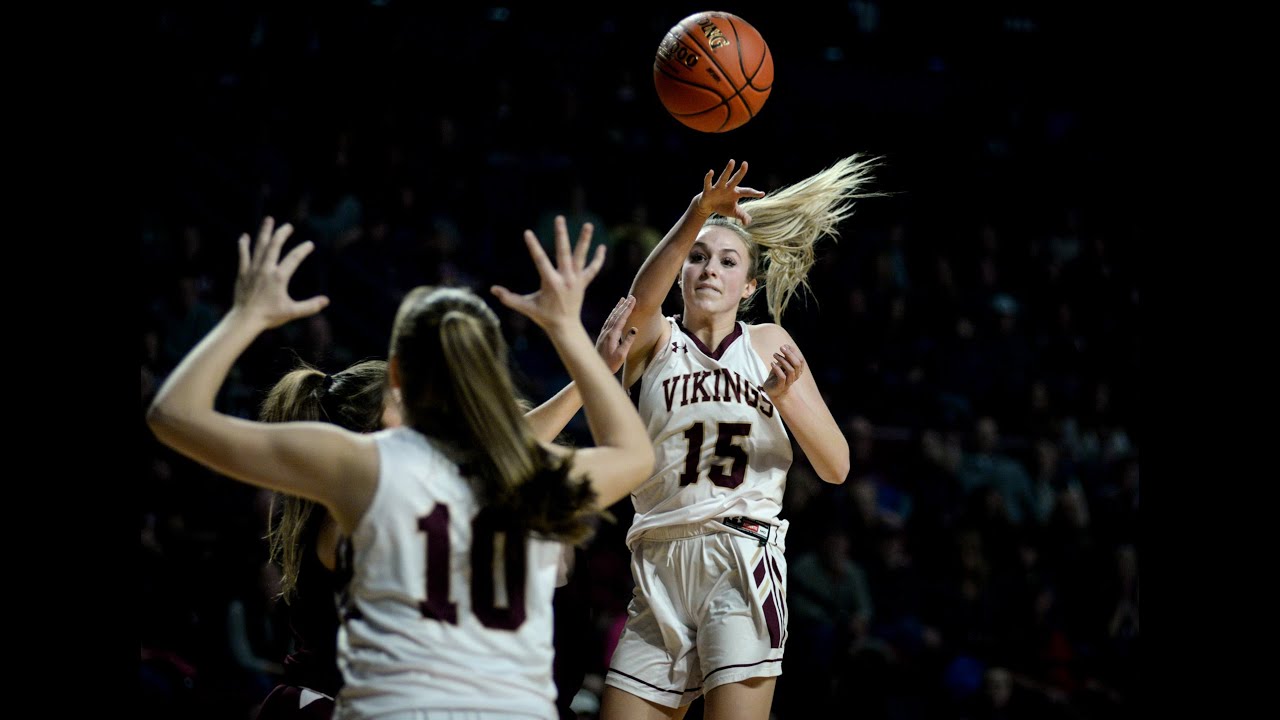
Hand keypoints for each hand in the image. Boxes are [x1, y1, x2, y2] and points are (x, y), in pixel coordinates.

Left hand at [234, 217, 327, 328]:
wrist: (245, 319)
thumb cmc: (269, 316)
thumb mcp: (292, 312)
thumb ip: (310, 306)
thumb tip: (326, 301)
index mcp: (279, 277)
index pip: (294, 258)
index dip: (303, 250)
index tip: (310, 244)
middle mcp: (266, 270)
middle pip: (275, 245)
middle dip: (282, 234)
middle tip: (288, 226)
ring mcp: (253, 269)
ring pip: (259, 246)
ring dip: (265, 232)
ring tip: (269, 220)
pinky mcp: (243, 273)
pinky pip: (243, 255)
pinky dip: (244, 245)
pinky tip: (245, 236)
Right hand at [491, 215, 605, 331]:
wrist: (565, 327)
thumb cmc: (543, 316)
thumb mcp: (526, 307)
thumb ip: (509, 298)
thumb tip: (493, 290)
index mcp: (551, 283)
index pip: (540, 260)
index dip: (533, 246)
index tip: (528, 232)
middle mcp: (565, 279)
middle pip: (564, 252)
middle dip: (561, 235)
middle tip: (559, 218)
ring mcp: (576, 280)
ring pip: (581, 257)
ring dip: (584, 240)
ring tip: (588, 225)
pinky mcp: (583, 283)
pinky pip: (593, 269)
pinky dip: (598, 259)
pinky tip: (602, 247)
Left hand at [596, 295, 637, 372]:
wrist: (596, 369)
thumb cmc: (610, 364)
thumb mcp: (621, 355)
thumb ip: (627, 342)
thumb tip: (634, 329)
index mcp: (612, 335)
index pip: (621, 318)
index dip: (628, 308)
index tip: (633, 300)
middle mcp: (607, 332)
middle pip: (616, 315)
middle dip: (624, 305)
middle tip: (630, 297)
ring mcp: (603, 333)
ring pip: (611, 317)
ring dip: (617, 308)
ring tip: (622, 300)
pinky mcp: (602, 336)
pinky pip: (608, 321)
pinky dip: (612, 315)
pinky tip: (614, 313)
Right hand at [695, 159, 765, 224]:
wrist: (707, 206)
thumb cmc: (722, 206)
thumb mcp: (734, 212)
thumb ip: (742, 215)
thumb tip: (748, 222)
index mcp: (736, 193)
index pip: (747, 192)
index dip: (754, 193)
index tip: (762, 194)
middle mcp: (728, 188)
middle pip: (736, 179)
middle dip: (741, 172)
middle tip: (745, 163)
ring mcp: (718, 188)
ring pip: (723, 178)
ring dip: (727, 170)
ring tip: (732, 161)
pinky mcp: (708, 190)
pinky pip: (708, 183)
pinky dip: (709, 177)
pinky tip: (711, 171)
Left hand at [762, 344, 804, 398]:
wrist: (772, 391)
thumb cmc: (777, 376)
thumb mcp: (782, 365)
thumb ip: (785, 357)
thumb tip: (785, 346)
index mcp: (798, 370)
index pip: (800, 360)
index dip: (794, 351)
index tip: (786, 345)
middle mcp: (795, 376)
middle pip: (797, 364)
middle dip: (790, 354)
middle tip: (781, 347)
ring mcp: (789, 382)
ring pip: (790, 370)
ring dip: (782, 360)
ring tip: (774, 355)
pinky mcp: (781, 386)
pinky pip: (782, 377)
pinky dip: (777, 368)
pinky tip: (771, 363)